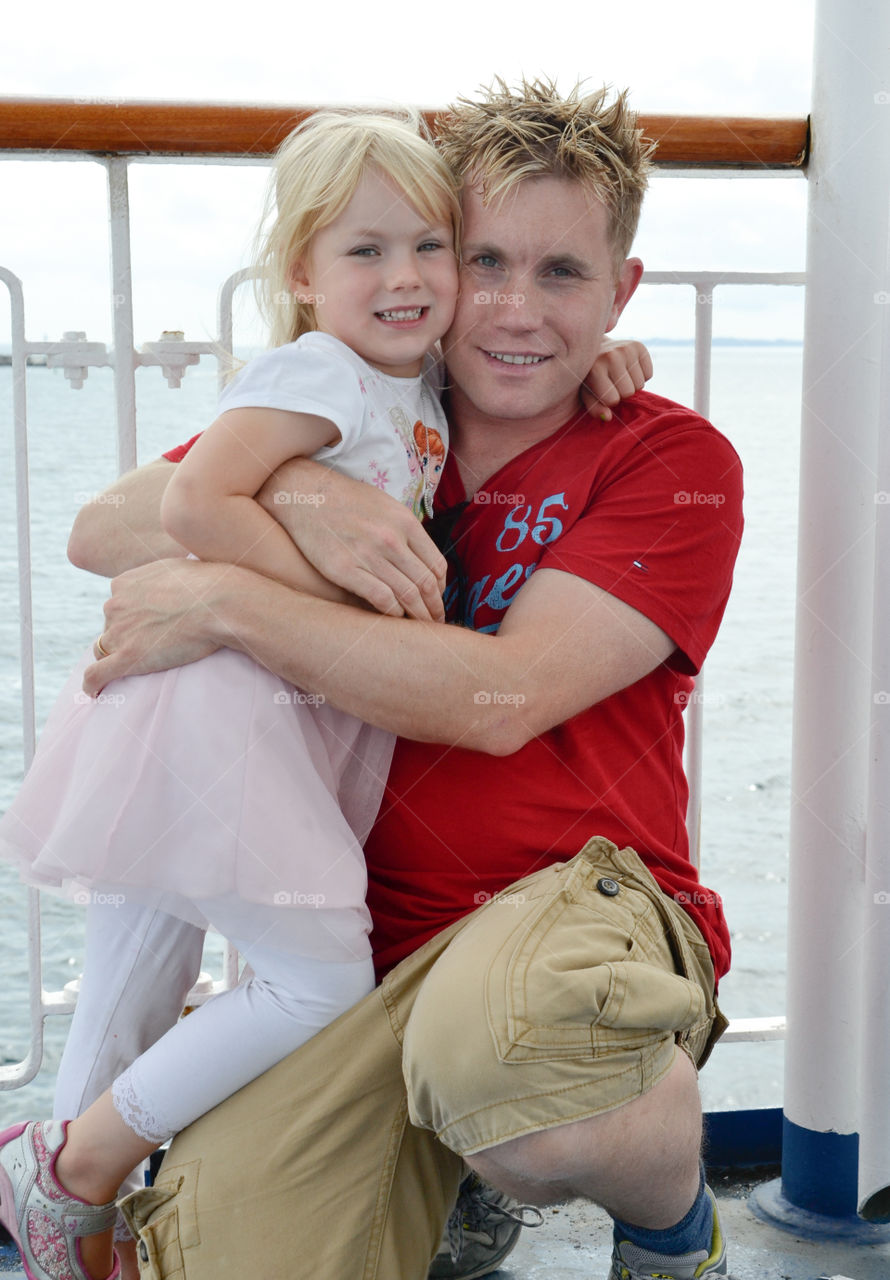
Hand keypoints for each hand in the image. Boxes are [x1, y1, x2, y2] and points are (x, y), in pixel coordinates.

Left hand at [83, 558, 231, 694]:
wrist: (217, 603)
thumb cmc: (207, 585)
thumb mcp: (176, 568)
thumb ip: (160, 576)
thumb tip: (167, 582)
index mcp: (124, 583)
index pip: (118, 603)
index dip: (131, 615)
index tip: (147, 625)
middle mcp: (115, 605)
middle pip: (111, 626)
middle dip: (125, 635)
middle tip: (151, 644)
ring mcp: (119, 632)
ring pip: (103, 649)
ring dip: (113, 657)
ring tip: (126, 669)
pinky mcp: (128, 657)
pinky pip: (97, 674)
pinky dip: (92, 684)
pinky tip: (94, 692)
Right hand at [258, 460, 446, 621]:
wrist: (305, 494)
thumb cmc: (347, 500)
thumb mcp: (386, 506)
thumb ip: (406, 532)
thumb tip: (423, 560)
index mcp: (405, 522)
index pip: (436, 565)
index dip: (441, 590)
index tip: (436, 600)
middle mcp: (391, 539)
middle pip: (425, 584)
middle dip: (434, 609)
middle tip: (435, 623)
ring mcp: (368, 554)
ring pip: (407, 595)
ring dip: (417, 616)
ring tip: (420, 628)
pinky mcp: (344, 569)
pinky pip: (381, 599)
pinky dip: (393, 613)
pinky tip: (394, 618)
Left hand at [581, 338, 652, 420]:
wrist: (595, 348)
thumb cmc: (590, 377)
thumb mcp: (586, 394)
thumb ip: (595, 408)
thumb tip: (608, 417)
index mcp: (595, 369)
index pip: (613, 400)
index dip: (609, 400)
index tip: (602, 391)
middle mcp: (611, 356)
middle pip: (629, 392)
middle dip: (622, 392)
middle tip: (612, 382)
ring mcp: (626, 349)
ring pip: (640, 385)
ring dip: (632, 384)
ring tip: (620, 375)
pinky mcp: (639, 346)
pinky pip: (649, 374)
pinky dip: (641, 375)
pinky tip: (629, 368)